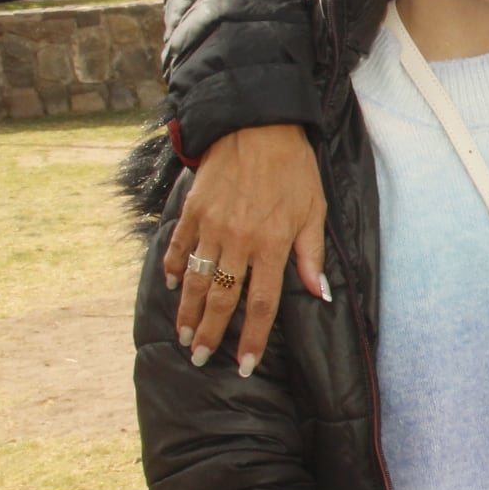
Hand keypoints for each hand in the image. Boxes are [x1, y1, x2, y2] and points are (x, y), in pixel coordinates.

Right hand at [165, 124, 328, 375]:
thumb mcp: (314, 209)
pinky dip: (171, 267)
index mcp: (273, 244)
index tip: (244, 366)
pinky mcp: (193, 210)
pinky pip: (178, 246)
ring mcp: (212, 225)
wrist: (258, 123)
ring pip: (195, 279)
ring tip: (182, 335)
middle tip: (200, 359)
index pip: (261, 304)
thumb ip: (312, 255)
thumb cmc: (293, 168)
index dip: (252, 338)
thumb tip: (319, 294)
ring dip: (186, 311)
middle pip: (221, 298)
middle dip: (209, 334)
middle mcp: (239, 240)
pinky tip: (169, 286)